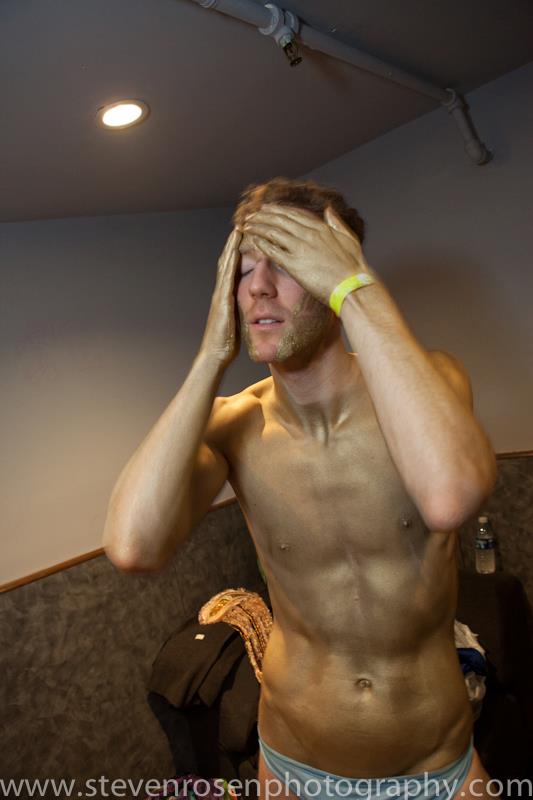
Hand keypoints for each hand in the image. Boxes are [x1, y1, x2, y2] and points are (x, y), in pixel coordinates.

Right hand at [200, 227, 242, 366]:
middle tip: (241, 225)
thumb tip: (254, 306)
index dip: (237, 253)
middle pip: (227, 262)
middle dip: (233, 244)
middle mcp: (221, 292)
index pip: (232, 270)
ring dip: (231, 247)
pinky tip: (235, 250)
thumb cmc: (227, 343)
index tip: (246, 238)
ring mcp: (220, 295)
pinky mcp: (222, 300)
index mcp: (226, 296)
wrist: (215, 355)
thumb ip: (243, 310)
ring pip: (225, 265)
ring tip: (238, 229)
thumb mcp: (238, 322)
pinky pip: (227, 276)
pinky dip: (230, 261)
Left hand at [242, 204, 377, 304]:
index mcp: (322, 228)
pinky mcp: (294, 264)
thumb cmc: (353, 267)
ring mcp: (301, 248)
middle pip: (281, 220)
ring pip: (273, 232)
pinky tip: (253, 240)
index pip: (295, 214)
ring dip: (258, 226)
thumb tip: (328, 209)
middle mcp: (309, 234)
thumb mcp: (349, 238)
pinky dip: (261, 243)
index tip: (268, 209)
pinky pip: (273, 250)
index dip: (279, 211)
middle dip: (264, 216)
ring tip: (247, 225)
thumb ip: (337, 222)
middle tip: (251, 214)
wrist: (352, 286)